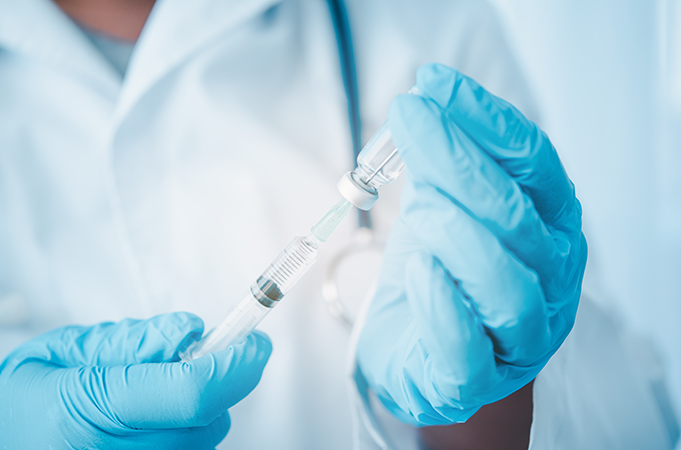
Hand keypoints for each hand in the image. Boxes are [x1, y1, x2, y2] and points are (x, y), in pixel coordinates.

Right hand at [0, 313, 271, 448]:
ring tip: (155, 391)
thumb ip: (133, 340)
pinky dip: (187, 429)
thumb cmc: (28, 394)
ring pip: (205, 437)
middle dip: (220, 379)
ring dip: (201, 406)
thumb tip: (191, 331)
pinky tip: (155, 417)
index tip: (255, 340)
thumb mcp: (70, 348)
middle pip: (208, 418)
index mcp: (92, 410)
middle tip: (195, 355)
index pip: (191, 392)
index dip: (236, 364)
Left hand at [357, 63, 586, 425]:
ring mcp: (519, 336)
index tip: (434, 84)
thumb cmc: (440, 276)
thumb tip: (423, 102)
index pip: (532, 164)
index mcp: (547, 226)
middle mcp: (548, 280)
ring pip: (510, 288)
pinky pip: (468, 349)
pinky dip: (443, 305)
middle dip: (461, 160)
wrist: (423, 354)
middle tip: (411, 119)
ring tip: (420, 208)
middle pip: (519, 218)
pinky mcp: (474, 380)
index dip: (486, 120)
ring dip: (461, 236)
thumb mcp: (442, 207)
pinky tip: (418, 271)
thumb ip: (441, 167)